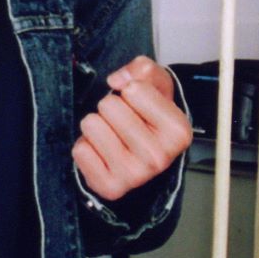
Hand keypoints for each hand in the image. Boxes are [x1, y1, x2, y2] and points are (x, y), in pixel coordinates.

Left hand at [72, 55, 191, 201]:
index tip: (139, 106)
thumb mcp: (156, 86)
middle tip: (122, 122)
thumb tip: (117, 80)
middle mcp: (159, 157)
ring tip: (112, 135)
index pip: (134, 90)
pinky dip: (86, 146)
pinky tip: (102, 152)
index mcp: (178, 131)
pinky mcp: (110, 187)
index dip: (131, 90)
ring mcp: (135, 176)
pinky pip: (80, 150)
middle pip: (109, 106)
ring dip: (97, 125)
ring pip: (91, 125)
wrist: (140, 159)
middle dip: (111, 108)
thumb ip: (143, 69)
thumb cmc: (148, 118)